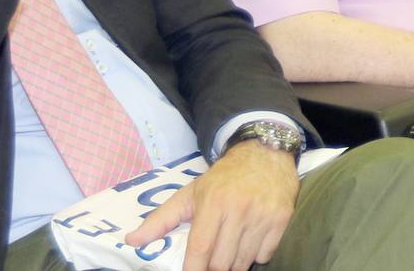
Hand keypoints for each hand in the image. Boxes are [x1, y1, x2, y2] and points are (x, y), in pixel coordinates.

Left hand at [124, 140, 298, 270]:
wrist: (264, 153)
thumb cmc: (223, 178)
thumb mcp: (189, 193)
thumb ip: (160, 219)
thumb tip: (132, 241)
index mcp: (212, 202)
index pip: (200, 249)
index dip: (193, 270)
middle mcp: (238, 209)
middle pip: (221, 262)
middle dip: (213, 268)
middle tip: (210, 260)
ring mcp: (262, 215)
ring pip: (243, 263)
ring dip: (234, 264)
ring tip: (229, 250)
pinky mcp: (281, 220)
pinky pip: (265, 256)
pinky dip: (256, 255)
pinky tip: (249, 240)